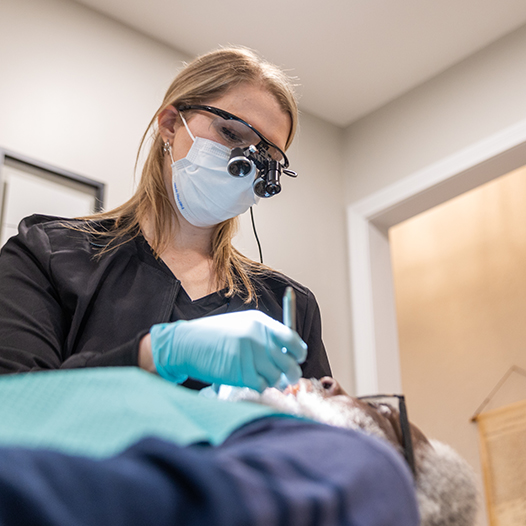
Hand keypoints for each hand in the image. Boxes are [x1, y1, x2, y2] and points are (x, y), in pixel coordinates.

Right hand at [150, 310, 307, 391]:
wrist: (186, 343)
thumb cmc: (215, 336)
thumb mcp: (242, 324)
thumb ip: (265, 335)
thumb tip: (290, 353)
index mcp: (260, 322)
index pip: (292, 339)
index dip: (299, 353)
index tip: (297, 359)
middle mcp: (257, 337)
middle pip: (289, 363)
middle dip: (289, 374)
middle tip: (284, 378)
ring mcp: (248, 355)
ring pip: (276, 378)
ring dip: (271, 381)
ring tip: (259, 376)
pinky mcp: (239, 372)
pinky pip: (261, 386)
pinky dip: (257, 386)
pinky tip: (247, 379)